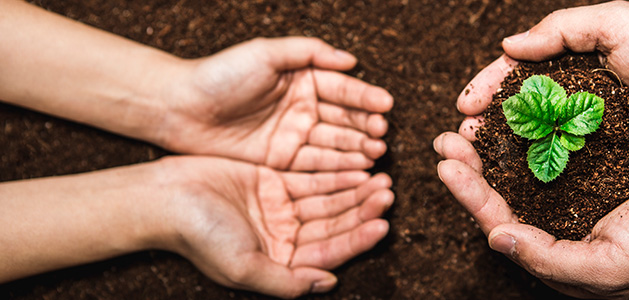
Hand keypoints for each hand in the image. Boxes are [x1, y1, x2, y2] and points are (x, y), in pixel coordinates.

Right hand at [156, 156, 392, 297]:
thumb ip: (286, 281)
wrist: (163, 199)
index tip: (383, 224)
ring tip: (381, 178)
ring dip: (354, 191)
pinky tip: (358, 167)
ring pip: (328, 201)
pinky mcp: (273, 183)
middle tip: (388, 193)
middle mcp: (284, 238)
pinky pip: (312, 179)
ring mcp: (280, 210)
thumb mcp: (244, 267)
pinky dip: (335, 175)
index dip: (357, 239)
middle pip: (334, 225)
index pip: (329, 253)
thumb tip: (327, 283)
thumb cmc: (199, 237)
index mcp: (280, 263)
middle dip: (362, 211)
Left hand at [161, 37, 393, 169]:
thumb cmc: (220, 75)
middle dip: (366, 126)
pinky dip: (339, 168)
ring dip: (358, 148)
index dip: (365, 97)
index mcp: (302, 79)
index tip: (386, 105)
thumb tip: (350, 60)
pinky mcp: (283, 160)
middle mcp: (303, 108)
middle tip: (382, 133)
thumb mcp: (265, 53)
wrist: (181, 108)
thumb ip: (308, 52)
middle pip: (344, 118)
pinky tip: (358, 170)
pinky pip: (317, 165)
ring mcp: (294, 135)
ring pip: (335, 143)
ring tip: (376, 152)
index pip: (342, 89)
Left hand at [434, 131, 628, 297]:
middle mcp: (562, 221)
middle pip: (504, 193)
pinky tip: (515, 110)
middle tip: (447, 139)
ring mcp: (579, 189)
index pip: (501, 223)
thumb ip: (550, 259)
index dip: (471, 196)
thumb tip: (498, 238)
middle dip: (472, 167)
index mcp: (559, 251)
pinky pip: (555, 143)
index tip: (448, 167)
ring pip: (523, 165)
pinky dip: (531, 128)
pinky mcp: (597, 160)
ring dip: (494, 145)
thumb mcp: (609, 267)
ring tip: (470, 121)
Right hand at [458, 1, 628, 155]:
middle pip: (523, 106)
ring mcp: (597, 121)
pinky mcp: (614, 151)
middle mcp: (582, 88)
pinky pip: (572, 159)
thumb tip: (511, 45)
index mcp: (579, 53)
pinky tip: (523, 181)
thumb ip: (563, 27)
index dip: (489, 86)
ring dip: (509, 148)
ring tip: (482, 164)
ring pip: (542, 137)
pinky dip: (544, 168)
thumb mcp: (619, 21)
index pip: (520, 69)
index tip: (465, 107)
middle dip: (490, 121)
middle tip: (463, 141)